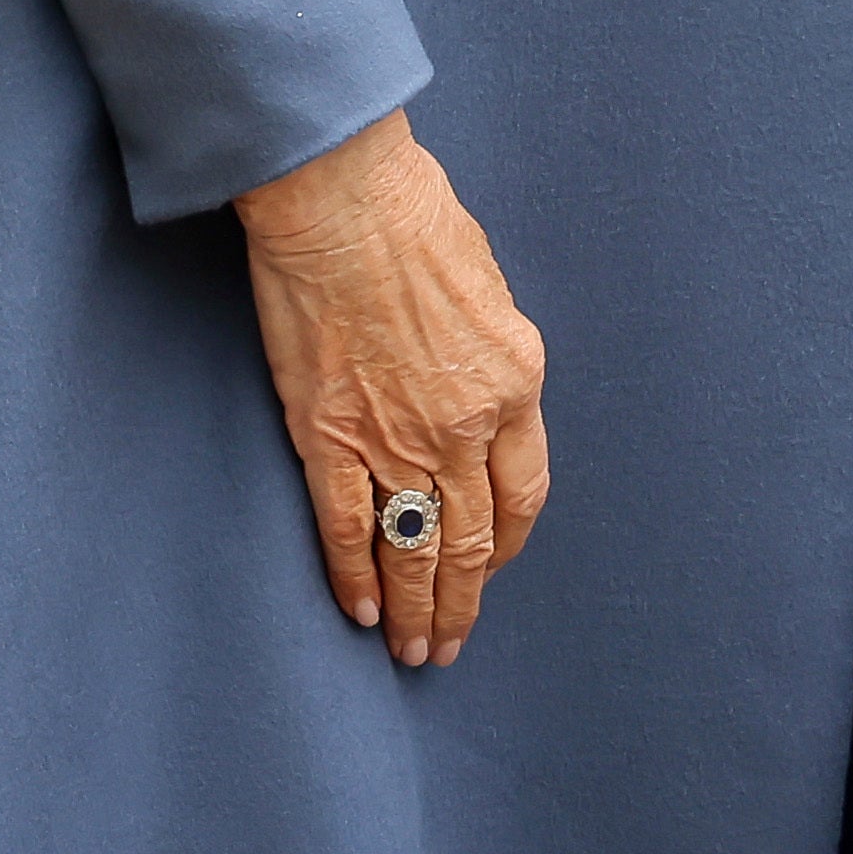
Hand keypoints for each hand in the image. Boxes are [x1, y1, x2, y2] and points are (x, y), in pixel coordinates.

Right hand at [237, 111, 552, 667]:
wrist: (344, 204)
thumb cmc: (417, 224)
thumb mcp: (489, 293)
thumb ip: (488, 362)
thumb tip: (477, 400)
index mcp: (516, 382)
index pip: (523, 492)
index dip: (506, 543)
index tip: (491, 568)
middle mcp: (465, 423)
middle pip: (470, 536)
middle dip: (460, 599)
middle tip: (448, 644)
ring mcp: (396, 437)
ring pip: (414, 546)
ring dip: (415, 606)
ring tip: (412, 650)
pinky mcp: (329, 437)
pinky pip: (347, 526)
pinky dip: (354, 574)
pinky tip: (360, 608)